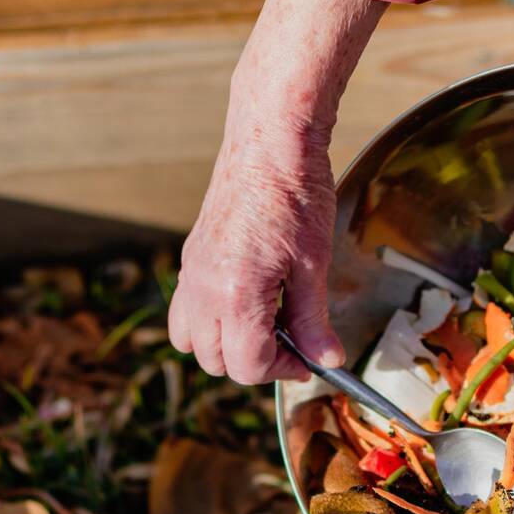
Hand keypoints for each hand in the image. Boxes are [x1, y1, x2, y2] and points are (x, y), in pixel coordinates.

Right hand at [169, 95, 340, 383]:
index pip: (248, 365)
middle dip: (256, 363)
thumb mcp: (314, 265)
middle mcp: (202, 289)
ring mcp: (191, 274)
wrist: (270, 142)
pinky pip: (185, 311)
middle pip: (216, 362)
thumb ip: (314, 320)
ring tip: (264, 325)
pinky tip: (246, 301)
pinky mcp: (191, 258)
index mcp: (234, 294)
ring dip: (225, 346)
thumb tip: (327, 359)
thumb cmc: (296, 195)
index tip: (310, 359)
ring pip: (190, 342)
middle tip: (293, 344)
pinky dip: (210, 321)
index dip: (284, 370)